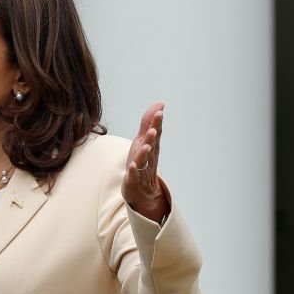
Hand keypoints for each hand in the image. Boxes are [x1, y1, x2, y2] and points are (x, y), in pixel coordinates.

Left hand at [122, 100, 169, 222]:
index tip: (160, 111)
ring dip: (144, 153)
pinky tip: (132, 166)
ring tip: (145, 146)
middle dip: (152, 137)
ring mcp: (141, 169)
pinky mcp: (133, 180)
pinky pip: (134, 175)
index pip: (154, 133)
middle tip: (154, 128)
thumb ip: (149, 122)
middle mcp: (148, 157)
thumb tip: (160, 103)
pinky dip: (134, 171)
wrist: (142, 190)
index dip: (156, 123)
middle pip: (151, 145)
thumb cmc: (142, 161)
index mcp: (150, 146)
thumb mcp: (144, 140)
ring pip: (143, 160)